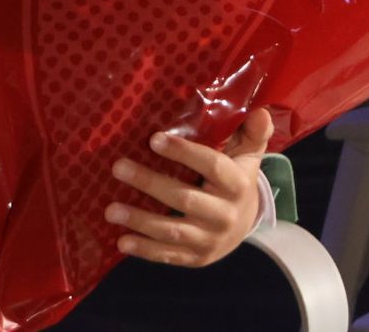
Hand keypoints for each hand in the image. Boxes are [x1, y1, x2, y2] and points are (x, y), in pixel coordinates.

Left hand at [105, 107, 273, 267]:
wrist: (246, 223)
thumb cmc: (237, 177)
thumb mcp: (248, 154)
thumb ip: (252, 132)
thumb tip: (258, 110)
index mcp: (236, 184)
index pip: (211, 166)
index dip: (184, 153)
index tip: (153, 139)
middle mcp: (225, 214)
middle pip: (185, 199)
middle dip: (150, 183)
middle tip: (118, 167)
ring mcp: (210, 239)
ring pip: (173, 231)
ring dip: (140, 220)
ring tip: (110, 210)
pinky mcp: (197, 258)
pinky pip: (169, 254)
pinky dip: (145, 250)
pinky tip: (121, 241)